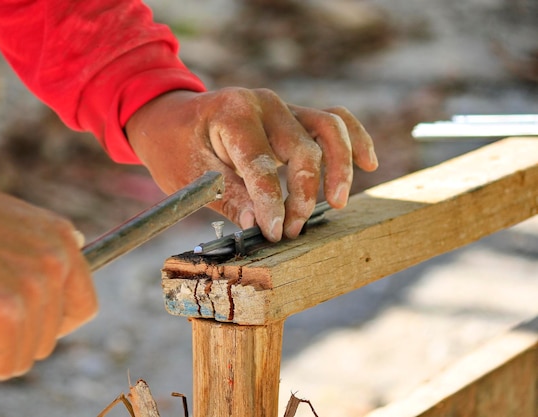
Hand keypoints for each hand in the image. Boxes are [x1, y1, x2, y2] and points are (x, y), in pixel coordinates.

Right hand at [0, 187, 96, 379]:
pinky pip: (3, 363)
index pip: (83, 304)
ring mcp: (33, 288)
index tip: (25, 326)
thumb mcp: (7, 223)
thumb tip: (56, 273)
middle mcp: (56, 262)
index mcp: (60, 239)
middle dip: (16, 337)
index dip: (54, 324)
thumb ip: (36, 247)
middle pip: (52, 333)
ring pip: (28, 352)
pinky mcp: (4, 314)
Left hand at [126, 88, 377, 241]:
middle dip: (303, 195)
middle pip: (303, 149)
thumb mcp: (191, 177)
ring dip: (339, 168)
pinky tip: (367, 163)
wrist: (171, 118)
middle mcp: (264, 103)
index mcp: (233, 114)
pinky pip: (332, 121)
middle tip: (293, 229)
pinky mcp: (294, 116)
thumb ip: (229, 198)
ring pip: (328, 129)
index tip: (275, 234)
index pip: (262, 164)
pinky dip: (353, 140)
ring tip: (336, 203)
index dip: (272, 203)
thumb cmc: (177, 147)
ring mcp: (283, 106)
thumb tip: (261, 224)